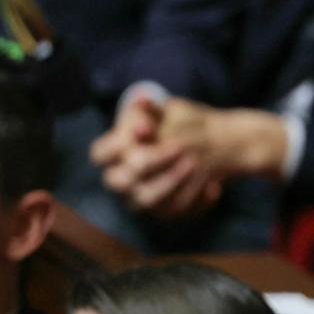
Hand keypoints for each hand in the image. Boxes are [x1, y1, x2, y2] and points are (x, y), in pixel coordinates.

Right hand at [91, 98, 220, 219]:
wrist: (208, 143)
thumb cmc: (177, 122)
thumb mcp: (167, 111)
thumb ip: (153, 110)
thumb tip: (141, 101)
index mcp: (116, 153)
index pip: (99, 153)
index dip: (114, 144)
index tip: (145, 128)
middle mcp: (124, 179)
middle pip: (118, 180)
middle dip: (149, 162)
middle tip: (179, 146)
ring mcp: (143, 197)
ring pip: (147, 200)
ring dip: (170, 183)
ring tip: (196, 165)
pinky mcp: (167, 210)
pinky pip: (176, 212)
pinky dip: (197, 201)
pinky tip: (214, 186)